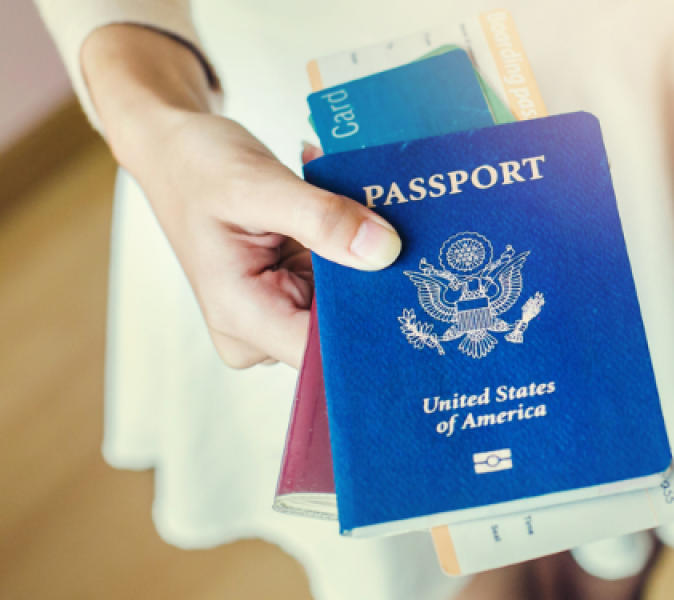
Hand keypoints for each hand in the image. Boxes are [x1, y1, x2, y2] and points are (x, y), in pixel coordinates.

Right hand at [83, 25, 400, 367]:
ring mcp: (280, 310)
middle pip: (342, 329)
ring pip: (349, 301)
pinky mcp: (295, 289)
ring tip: (360, 203)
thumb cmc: (198, 166)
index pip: (324, 354)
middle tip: (402, 230)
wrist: (177, 149)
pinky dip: (351, 242)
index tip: (416, 289)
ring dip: (366, 255)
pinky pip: (342, 278)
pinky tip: (346, 203)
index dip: (372, 328)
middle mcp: (261, 329)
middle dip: (376, 282)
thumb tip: (384, 251)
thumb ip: (321, 218)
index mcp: (243, 318)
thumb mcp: (258, 184)